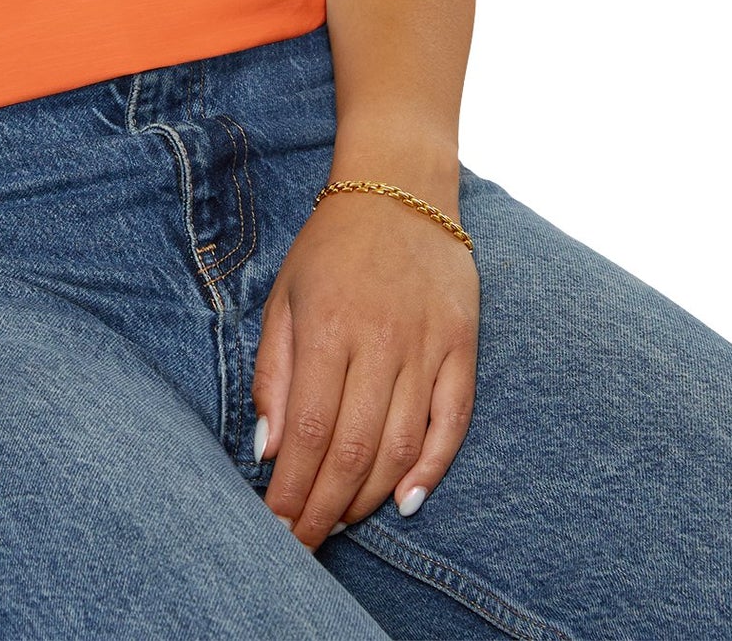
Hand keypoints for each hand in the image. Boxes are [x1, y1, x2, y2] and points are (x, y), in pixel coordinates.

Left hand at [251, 185, 479, 548]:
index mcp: (327, 327)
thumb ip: (274, 373)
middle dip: (325, 507)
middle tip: (305, 543)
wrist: (399, 188)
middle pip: (353, 449)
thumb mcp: (284, 297)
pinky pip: (452, 421)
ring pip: (401, 445)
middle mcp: (380, 341)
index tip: (276, 525)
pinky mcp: (463, 346)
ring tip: (342, 523)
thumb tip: (269, 448)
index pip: (309, 431)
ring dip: (370, 496)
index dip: (293, 488)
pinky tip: (406, 500)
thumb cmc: (331, 247)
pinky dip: (432, 468)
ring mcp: (426, 345)